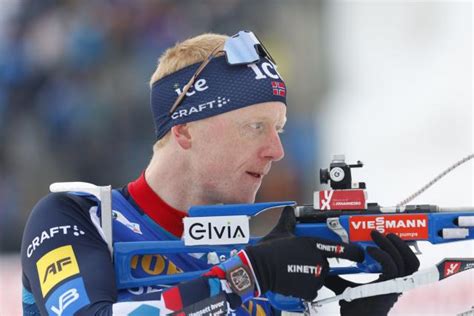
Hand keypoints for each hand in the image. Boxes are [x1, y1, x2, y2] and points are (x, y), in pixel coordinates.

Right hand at [243, 207, 363, 300]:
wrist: (259, 268)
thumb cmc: (268, 251)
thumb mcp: (281, 231)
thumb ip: (289, 220)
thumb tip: (289, 209)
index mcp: (313, 243)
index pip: (340, 249)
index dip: (353, 252)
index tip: (360, 255)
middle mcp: (317, 259)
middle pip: (326, 263)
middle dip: (317, 263)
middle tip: (300, 262)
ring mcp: (314, 275)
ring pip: (319, 276)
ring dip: (310, 275)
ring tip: (294, 270)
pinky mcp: (309, 289)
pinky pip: (312, 289)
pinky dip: (305, 287)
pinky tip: (294, 280)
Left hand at [324, 231, 419, 315]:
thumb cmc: (354, 310)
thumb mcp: (345, 289)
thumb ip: (339, 279)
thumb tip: (325, 270)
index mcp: (390, 282)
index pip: (405, 263)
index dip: (400, 248)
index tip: (385, 236)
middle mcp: (396, 283)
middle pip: (410, 260)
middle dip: (398, 243)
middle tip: (379, 233)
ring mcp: (394, 286)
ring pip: (406, 261)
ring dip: (394, 246)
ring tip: (381, 236)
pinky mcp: (389, 287)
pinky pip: (392, 267)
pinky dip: (382, 255)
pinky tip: (370, 250)